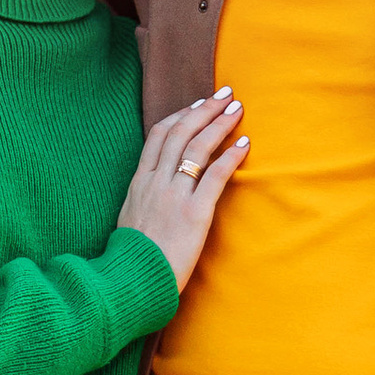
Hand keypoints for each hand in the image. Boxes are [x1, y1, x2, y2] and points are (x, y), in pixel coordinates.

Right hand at [118, 91, 248, 291]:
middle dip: (205, 109)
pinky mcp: (194, 212)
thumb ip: (144, 199)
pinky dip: (231, 156)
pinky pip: (215, 175)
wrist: (132, 280)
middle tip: (225, 94)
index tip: (197, 104)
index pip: (159, 135)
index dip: (180, 115)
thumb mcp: (130, 219)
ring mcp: (174, 195)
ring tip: (237, 110)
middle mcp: (156, 182)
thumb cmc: (133, 258)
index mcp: (139, 182)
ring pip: (197, 147)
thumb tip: (156, 191)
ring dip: (219, 124)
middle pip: (181, 132)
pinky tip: (244, 144)